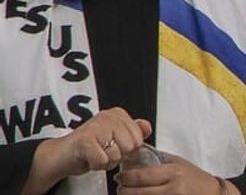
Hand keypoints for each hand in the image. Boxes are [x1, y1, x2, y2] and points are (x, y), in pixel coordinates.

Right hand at [23, 107, 151, 193]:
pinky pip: (102, 161)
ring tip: (95, 154)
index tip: (111, 145)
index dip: (126, 149)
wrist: (62, 155)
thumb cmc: (89, 148)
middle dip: (117, 156)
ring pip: (117, 155)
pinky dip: (95, 166)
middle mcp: (109, 116)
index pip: (138, 139)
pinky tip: (88, 159)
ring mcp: (97, 126)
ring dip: (106, 162)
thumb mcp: (115, 138)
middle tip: (102, 151)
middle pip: (130, 147)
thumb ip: (133, 132)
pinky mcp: (85, 140)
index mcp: (118, 114)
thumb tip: (147, 127)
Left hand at [115, 154, 240, 194]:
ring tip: (126, 193)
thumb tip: (139, 155)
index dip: (126, 177)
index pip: (143, 175)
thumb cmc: (195, 177)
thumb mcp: (179, 164)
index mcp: (172, 172)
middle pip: (139, 191)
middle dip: (124, 190)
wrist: (212, 192)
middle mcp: (172, 187)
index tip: (119, 176)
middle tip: (119, 188)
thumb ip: (161, 161)